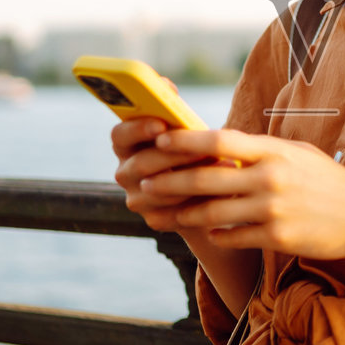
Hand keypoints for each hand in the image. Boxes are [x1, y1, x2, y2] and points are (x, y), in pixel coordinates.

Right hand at [110, 118, 226, 233]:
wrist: (205, 191)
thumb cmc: (195, 152)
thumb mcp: (187, 137)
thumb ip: (182, 130)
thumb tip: (191, 126)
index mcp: (126, 145)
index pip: (120, 135)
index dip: (137, 129)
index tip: (161, 125)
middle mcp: (125, 173)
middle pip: (141, 164)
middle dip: (174, 156)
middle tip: (203, 150)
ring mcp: (137, 199)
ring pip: (159, 191)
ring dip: (192, 179)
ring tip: (223, 167)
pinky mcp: (154, 219)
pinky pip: (174, 212)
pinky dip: (200, 200)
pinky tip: (221, 191)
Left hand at [132, 128, 344, 261]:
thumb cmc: (328, 181)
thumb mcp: (298, 154)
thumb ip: (261, 149)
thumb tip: (222, 141)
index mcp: (274, 151)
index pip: (220, 139)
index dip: (186, 140)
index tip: (160, 140)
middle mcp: (271, 178)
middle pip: (206, 178)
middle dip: (169, 181)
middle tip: (144, 182)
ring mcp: (273, 210)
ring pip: (212, 213)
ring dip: (183, 213)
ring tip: (164, 211)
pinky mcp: (277, 238)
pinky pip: (233, 237)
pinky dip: (215, 235)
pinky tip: (207, 232)